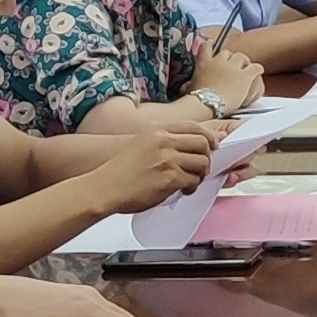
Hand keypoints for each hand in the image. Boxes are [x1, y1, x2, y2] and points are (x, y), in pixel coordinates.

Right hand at [91, 120, 213, 212]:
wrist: (104, 188)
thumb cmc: (121, 170)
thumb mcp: (143, 143)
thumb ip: (169, 140)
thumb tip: (203, 138)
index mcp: (156, 129)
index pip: (194, 127)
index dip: (208, 137)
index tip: (212, 147)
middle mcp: (162, 140)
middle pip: (203, 143)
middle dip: (207, 157)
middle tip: (200, 169)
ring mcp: (166, 158)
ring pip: (202, 163)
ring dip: (200, 175)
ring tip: (189, 182)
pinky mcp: (169, 177)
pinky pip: (193, 180)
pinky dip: (191, 188)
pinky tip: (181, 190)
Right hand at [194, 46, 265, 113]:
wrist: (208, 104)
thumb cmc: (197, 99)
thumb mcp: (189, 89)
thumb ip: (188, 85)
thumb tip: (184, 88)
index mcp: (204, 63)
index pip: (206, 46)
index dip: (210, 46)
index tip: (211, 46)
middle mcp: (219, 61)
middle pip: (227, 53)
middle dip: (229, 58)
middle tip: (231, 66)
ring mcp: (233, 68)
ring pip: (242, 57)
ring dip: (243, 62)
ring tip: (245, 69)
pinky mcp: (245, 76)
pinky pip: (255, 67)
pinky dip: (257, 69)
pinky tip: (257, 71)